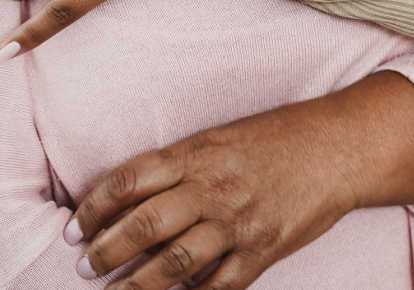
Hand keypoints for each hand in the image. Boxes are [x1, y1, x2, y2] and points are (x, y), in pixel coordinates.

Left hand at [66, 99, 361, 289]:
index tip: (75, 227)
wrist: (338, 147)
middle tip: (86, 267)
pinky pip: (220, 285)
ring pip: (174, 264)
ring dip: (138, 284)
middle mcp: (212, 188)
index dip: (94, 207)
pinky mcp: (263, 250)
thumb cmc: (276, 137)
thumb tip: (129, 195)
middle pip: (144, 225)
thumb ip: (178, 164)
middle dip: (106, 252)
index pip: (129, 180)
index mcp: (196, 154)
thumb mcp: (220, 137)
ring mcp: (238, 222)